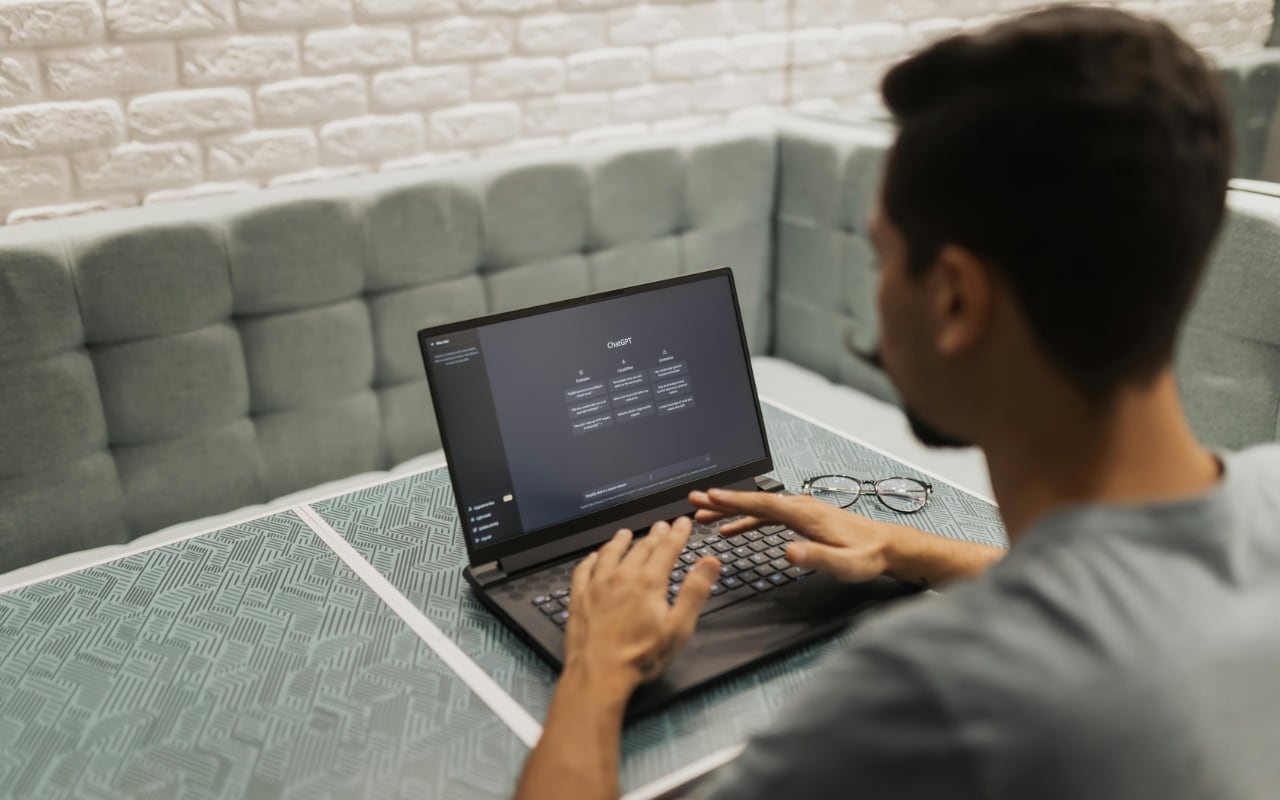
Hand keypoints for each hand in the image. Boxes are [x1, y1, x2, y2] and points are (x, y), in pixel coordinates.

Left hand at [564, 517, 720, 693]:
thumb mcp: (678, 627)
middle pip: (641, 548)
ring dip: (620, 541)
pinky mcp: (579, 598)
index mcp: (648, 583)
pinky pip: (583, 570)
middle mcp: (622, 577)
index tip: (683, 522)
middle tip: (661, 526)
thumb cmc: (640, 656)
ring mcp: (597, 586)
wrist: (599, 673)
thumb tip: (710, 563)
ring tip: (626, 533)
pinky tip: (593, 557)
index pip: (667, 549)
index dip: (677, 534)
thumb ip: (695, 591)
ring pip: (610, 553)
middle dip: (655, 535)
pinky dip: (590, 559)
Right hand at [690, 488, 893, 582]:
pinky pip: (767, 514)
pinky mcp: (802, 517)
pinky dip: (746, 518)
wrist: (886, 547)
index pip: (762, 503)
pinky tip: (733, 528)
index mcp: (805, 514)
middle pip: (754, 500)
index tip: (709, 496)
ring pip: (758, 506)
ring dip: (731, 509)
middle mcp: (801, 506)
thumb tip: (789, 552)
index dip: (734, 500)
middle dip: (723, 500)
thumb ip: (816, 558)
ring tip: (704, 514)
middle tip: (694, 500)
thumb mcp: (844, 564)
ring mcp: (801, 510)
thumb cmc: (867, 556)